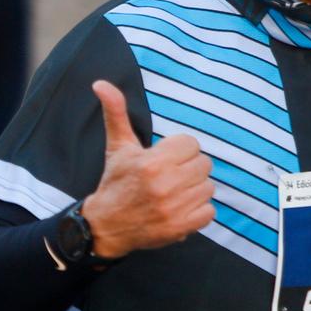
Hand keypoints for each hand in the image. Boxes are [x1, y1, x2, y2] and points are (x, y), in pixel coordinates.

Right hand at [76, 80, 214, 259]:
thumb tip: (100, 83)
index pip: (192, 143)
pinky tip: (179, 208)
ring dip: (194, 189)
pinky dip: (197, 211)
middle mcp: (165, 185)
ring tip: (174, 192)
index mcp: (152, 162)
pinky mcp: (181, 227)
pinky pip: (209, 211)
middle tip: (170, 176)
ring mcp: (174, 208)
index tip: (164, 158)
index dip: (178, 150)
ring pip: (208, 187)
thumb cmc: (115, 182)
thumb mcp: (117, 146)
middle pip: (204, 164)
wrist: (105, 226)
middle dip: (188, 168)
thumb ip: (116, 112)